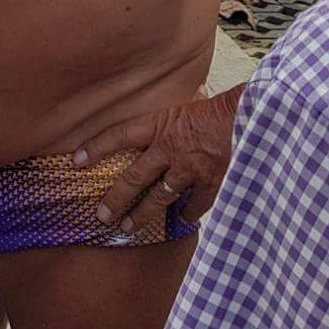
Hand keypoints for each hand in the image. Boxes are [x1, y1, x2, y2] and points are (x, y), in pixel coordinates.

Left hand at [74, 89, 241, 232]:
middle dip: (116, 198)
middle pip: (134, 178)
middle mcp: (169, 149)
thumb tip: (162, 122)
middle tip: (102, 215)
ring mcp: (189, 169)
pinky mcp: (211, 182)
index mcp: (159, 125)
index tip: (76, 160)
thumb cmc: (220, 106)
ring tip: (128, 226)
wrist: (253, 115)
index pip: (118, 135)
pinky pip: (195, 204)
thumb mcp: (187, 102)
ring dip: (143, 214)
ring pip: (159, 197)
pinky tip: (182, 219)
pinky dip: (189, 212)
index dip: (96, 147)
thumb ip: (171, 120)